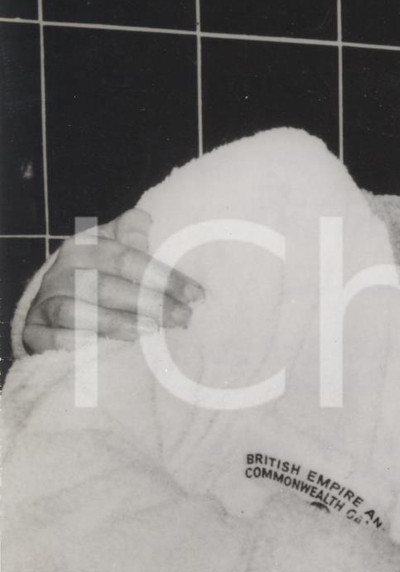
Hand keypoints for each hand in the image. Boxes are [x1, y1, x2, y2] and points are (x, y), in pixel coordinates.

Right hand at [22, 210, 203, 353]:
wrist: (52, 309)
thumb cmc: (97, 279)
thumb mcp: (112, 253)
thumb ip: (130, 238)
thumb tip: (146, 220)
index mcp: (84, 246)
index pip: (127, 258)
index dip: (163, 277)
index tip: (195, 295)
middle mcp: (61, 271)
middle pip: (105, 286)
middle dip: (149, 303)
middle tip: (182, 318)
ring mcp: (44, 301)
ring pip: (76, 311)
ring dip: (114, 323)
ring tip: (149, 331)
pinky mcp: (33, 331)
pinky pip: (52, 338)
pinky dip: (75, 344)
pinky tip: (101, 351)